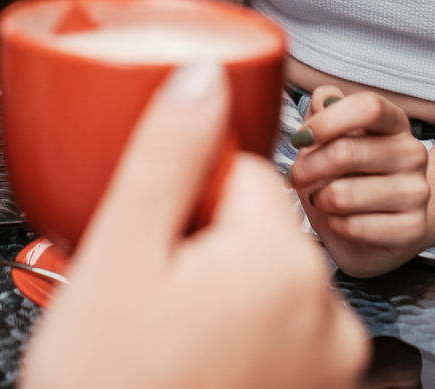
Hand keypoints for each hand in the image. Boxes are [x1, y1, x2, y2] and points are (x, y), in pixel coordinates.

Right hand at [20, 63, 370, 388]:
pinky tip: (184, 372)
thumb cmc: (107, 388)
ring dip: (212, 301)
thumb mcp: (119, 254)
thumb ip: (168, 154)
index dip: (179, 199)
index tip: (143, 240)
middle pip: (252, 235)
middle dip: (195, 251)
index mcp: (285, 263)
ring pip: (260, 292)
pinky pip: (274, 346)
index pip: (241, 176)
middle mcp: (328, 318)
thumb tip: (205, 77)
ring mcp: (327, 372)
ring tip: (157, 346)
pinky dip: (233, 349)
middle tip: (139, 298)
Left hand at [288, 87, 431, 278]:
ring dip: (319, 199)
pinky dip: (334, 224)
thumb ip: (324, 108)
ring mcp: (417, 192)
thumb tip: (323, 100)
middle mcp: (412, 153)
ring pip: (344, 194)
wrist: (380, 222)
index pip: (369, 107)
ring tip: (318, 199)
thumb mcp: (331, 135)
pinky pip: (355, 226)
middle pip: (346, 151)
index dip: (327, 121)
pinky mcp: (412, 228)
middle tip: (294, 177)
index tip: (300, 138)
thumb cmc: (347, 172)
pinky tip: (337, 220)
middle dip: (307, 167)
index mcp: (395, 123)